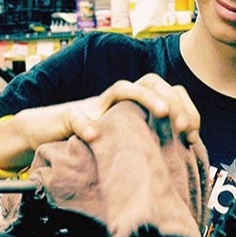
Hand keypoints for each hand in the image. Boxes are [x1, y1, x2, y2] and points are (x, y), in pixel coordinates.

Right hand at [14, 73, 200, 149]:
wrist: (42, 134)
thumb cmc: (87, 142)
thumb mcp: (122, 145)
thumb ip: (146, 143)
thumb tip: (181, 156)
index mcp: (132, 108)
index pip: (166, 92)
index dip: (185, 108)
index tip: (193, 134)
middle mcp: (116, 102)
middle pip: (151, 81)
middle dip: (172, 99)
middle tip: (183, 126)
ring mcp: (93, 107)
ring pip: (122, 88)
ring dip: (145, 97)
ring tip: (161, 114)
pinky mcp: (67, 118)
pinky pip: (76, 116)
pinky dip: (86, 125)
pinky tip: (95, 136)